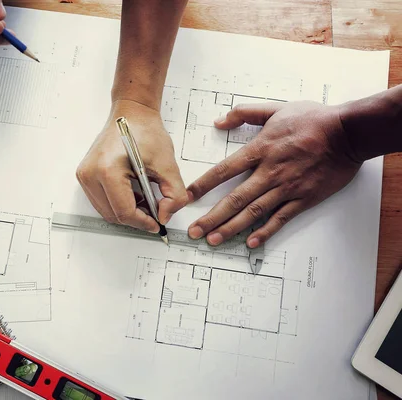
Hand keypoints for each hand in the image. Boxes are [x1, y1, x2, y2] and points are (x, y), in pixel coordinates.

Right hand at [76, 100, 187, 231]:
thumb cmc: (144, 130)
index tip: (156, 224)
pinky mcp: (85, 175)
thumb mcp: (167, 164)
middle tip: (154, 214)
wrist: (131, 113)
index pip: (124, 212)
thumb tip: (164, 215)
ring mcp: (84, 175)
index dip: (143, 223)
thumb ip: (173, 195)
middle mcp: (90, 173)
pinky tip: (133, 195)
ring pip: (105, 211)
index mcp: (108, 170)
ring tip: (145, 203)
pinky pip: (100, 201)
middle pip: (113, 215)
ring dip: (126, 212)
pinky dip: (117, 203)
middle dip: (135, 219)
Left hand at [187, 101, 361, 247]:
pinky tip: (250, 242)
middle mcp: (270, 172)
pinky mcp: (304, 198)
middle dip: (212, 217)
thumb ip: (244, 114)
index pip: (223, 171)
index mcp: (260, 150)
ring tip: (213, 240)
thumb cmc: (313, 119)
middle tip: (195, 231)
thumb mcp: (275, 109)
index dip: (203, 185)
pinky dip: (265, 232)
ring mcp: (287, 188)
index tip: (186, 198)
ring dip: (231, 228)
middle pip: (235, 199)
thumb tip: (219, 121)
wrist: (348, 132)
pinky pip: (281, 218)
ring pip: (254, 213)